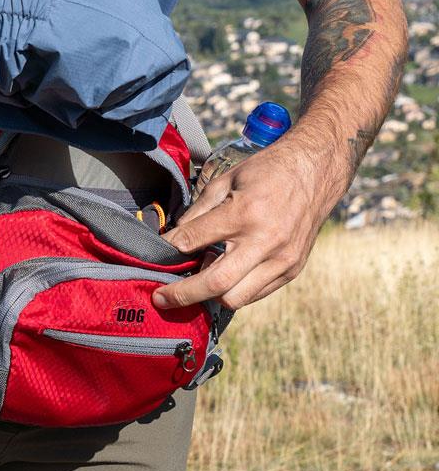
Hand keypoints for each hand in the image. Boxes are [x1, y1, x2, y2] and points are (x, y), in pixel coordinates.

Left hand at [153, 136, 340, 310]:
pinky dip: (234, 291)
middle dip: (183, 294)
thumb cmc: (266, 172)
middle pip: (216, 284)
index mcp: (245, 213)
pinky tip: (222, 277)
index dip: (170, 249)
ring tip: (195, 281)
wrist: (313, 173)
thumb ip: (198, 212)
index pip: (195, 240)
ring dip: (209, 296)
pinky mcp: (291, 271)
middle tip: (161, 298)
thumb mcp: (225, 180)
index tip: (157, 254)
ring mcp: (282, 261)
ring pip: (236, 298)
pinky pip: (255, 294)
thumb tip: (174, 238)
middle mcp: (265, 242)